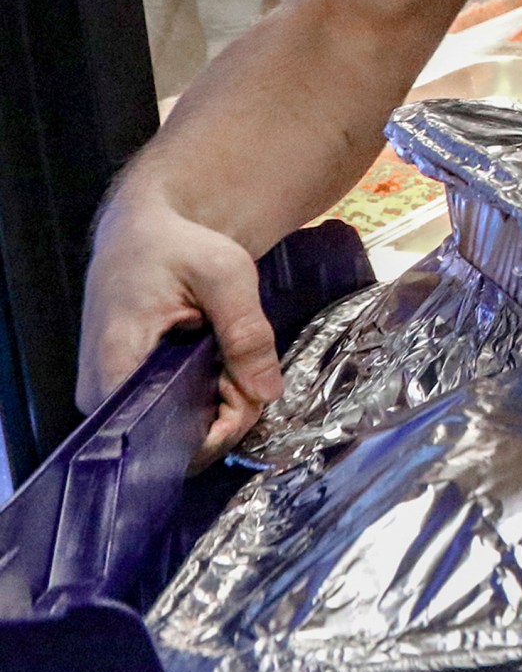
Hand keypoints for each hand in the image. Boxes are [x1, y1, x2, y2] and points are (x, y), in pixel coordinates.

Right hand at [79, 193, 282, 467]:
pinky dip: (209, 400)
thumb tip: (268, 393)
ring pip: (179, 431)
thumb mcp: (223, 274)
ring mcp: (114, 398)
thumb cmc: (177, 246)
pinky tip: (225, 370)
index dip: (217, 429)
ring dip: (221, 407)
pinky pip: (175, 415)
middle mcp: (103, 396)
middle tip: (251, 370)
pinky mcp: (129, 394)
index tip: (250, 395)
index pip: (162, 436)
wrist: (144, 231)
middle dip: (227, 416)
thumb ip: (246, 332)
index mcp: (115, 367)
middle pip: (174, 439)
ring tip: (235, 362)